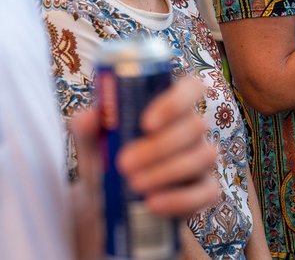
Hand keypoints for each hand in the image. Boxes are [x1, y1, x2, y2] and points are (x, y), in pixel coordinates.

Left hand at [71, 77, 218, 225]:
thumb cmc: (106, 162)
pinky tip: (153, 203)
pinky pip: (207, 192)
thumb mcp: (92, 145)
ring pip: (203, 156)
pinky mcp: (206, 190)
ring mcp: (202, 160)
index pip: (190, 88)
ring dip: (168, 171)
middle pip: (195, 126)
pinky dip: (180, 199)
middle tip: (124, 163)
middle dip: (160, 146)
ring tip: (134, 184)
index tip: (146, 122)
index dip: (175, 101)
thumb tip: (90, 117)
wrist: (107, 206)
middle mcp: (192, 130)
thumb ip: (87, 128)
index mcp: (171, 108)